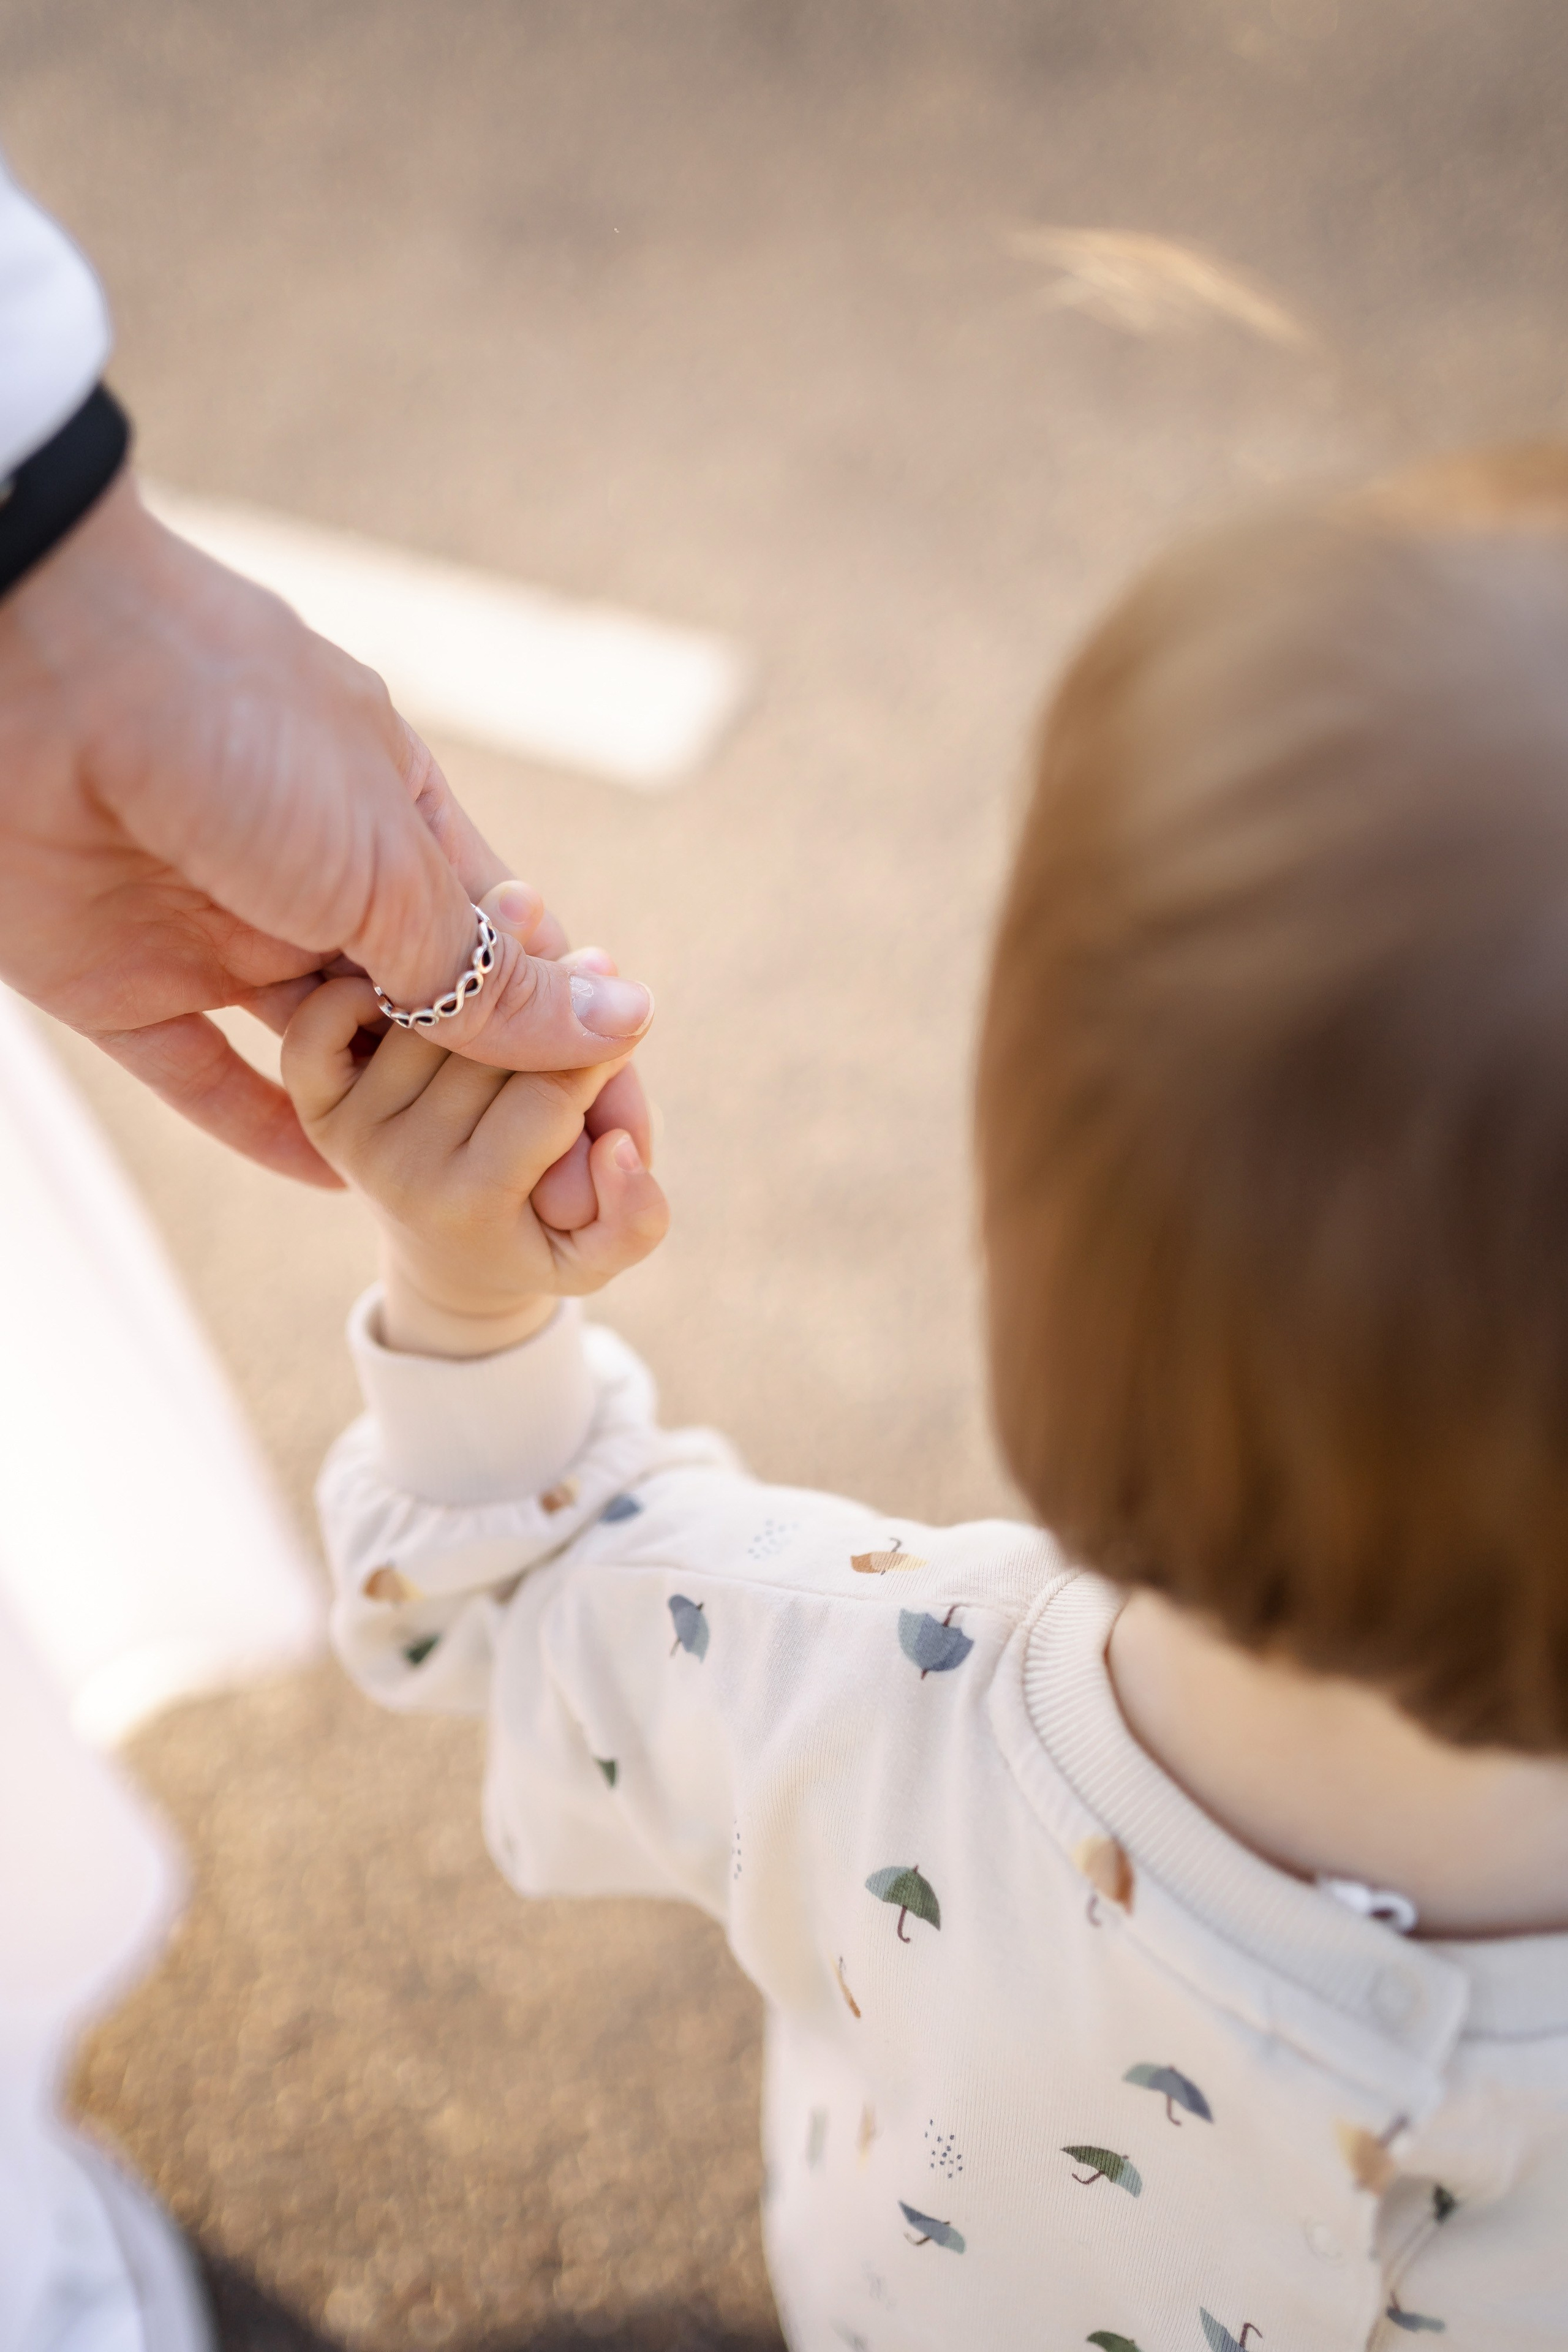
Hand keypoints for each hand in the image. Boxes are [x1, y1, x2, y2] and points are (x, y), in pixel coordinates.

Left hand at [0, 472, 653, 1184]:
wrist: (28, 670)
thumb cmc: (234, 727)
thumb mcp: (385, 860)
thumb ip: (485, 968)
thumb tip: (624, 1019)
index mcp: (389, 816)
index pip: (494, 937)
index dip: (552, 1018)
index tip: (609, 1102)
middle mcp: (309, 877)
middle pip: (413, 1005)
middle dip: (482, 1086)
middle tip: (558, 1178)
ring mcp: (216, 930)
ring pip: (321, 1051)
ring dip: (391, 1118)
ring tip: (471, 1193)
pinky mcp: (122, 981)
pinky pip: (202, 1078)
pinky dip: (263, 1132)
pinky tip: (337, 1184)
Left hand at [280, 908, 669, 1357]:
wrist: (445, 1259)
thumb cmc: (538, 1237)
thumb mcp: (600, 1253)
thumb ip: (635, 1217)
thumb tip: (615, 1147)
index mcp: (469, 1204)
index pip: (547, 1093)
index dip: (601, 1045)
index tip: (630, 1020)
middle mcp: (399, 1169)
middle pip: (491, 1044)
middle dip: (552, 1006)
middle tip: (585, 991)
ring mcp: (353, 1130)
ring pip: (423, 1013)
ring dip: (476, 978)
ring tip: (523, 980)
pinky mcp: (314, 1101)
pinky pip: (323, 1021)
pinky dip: (364, 992)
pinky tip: (424, 986)